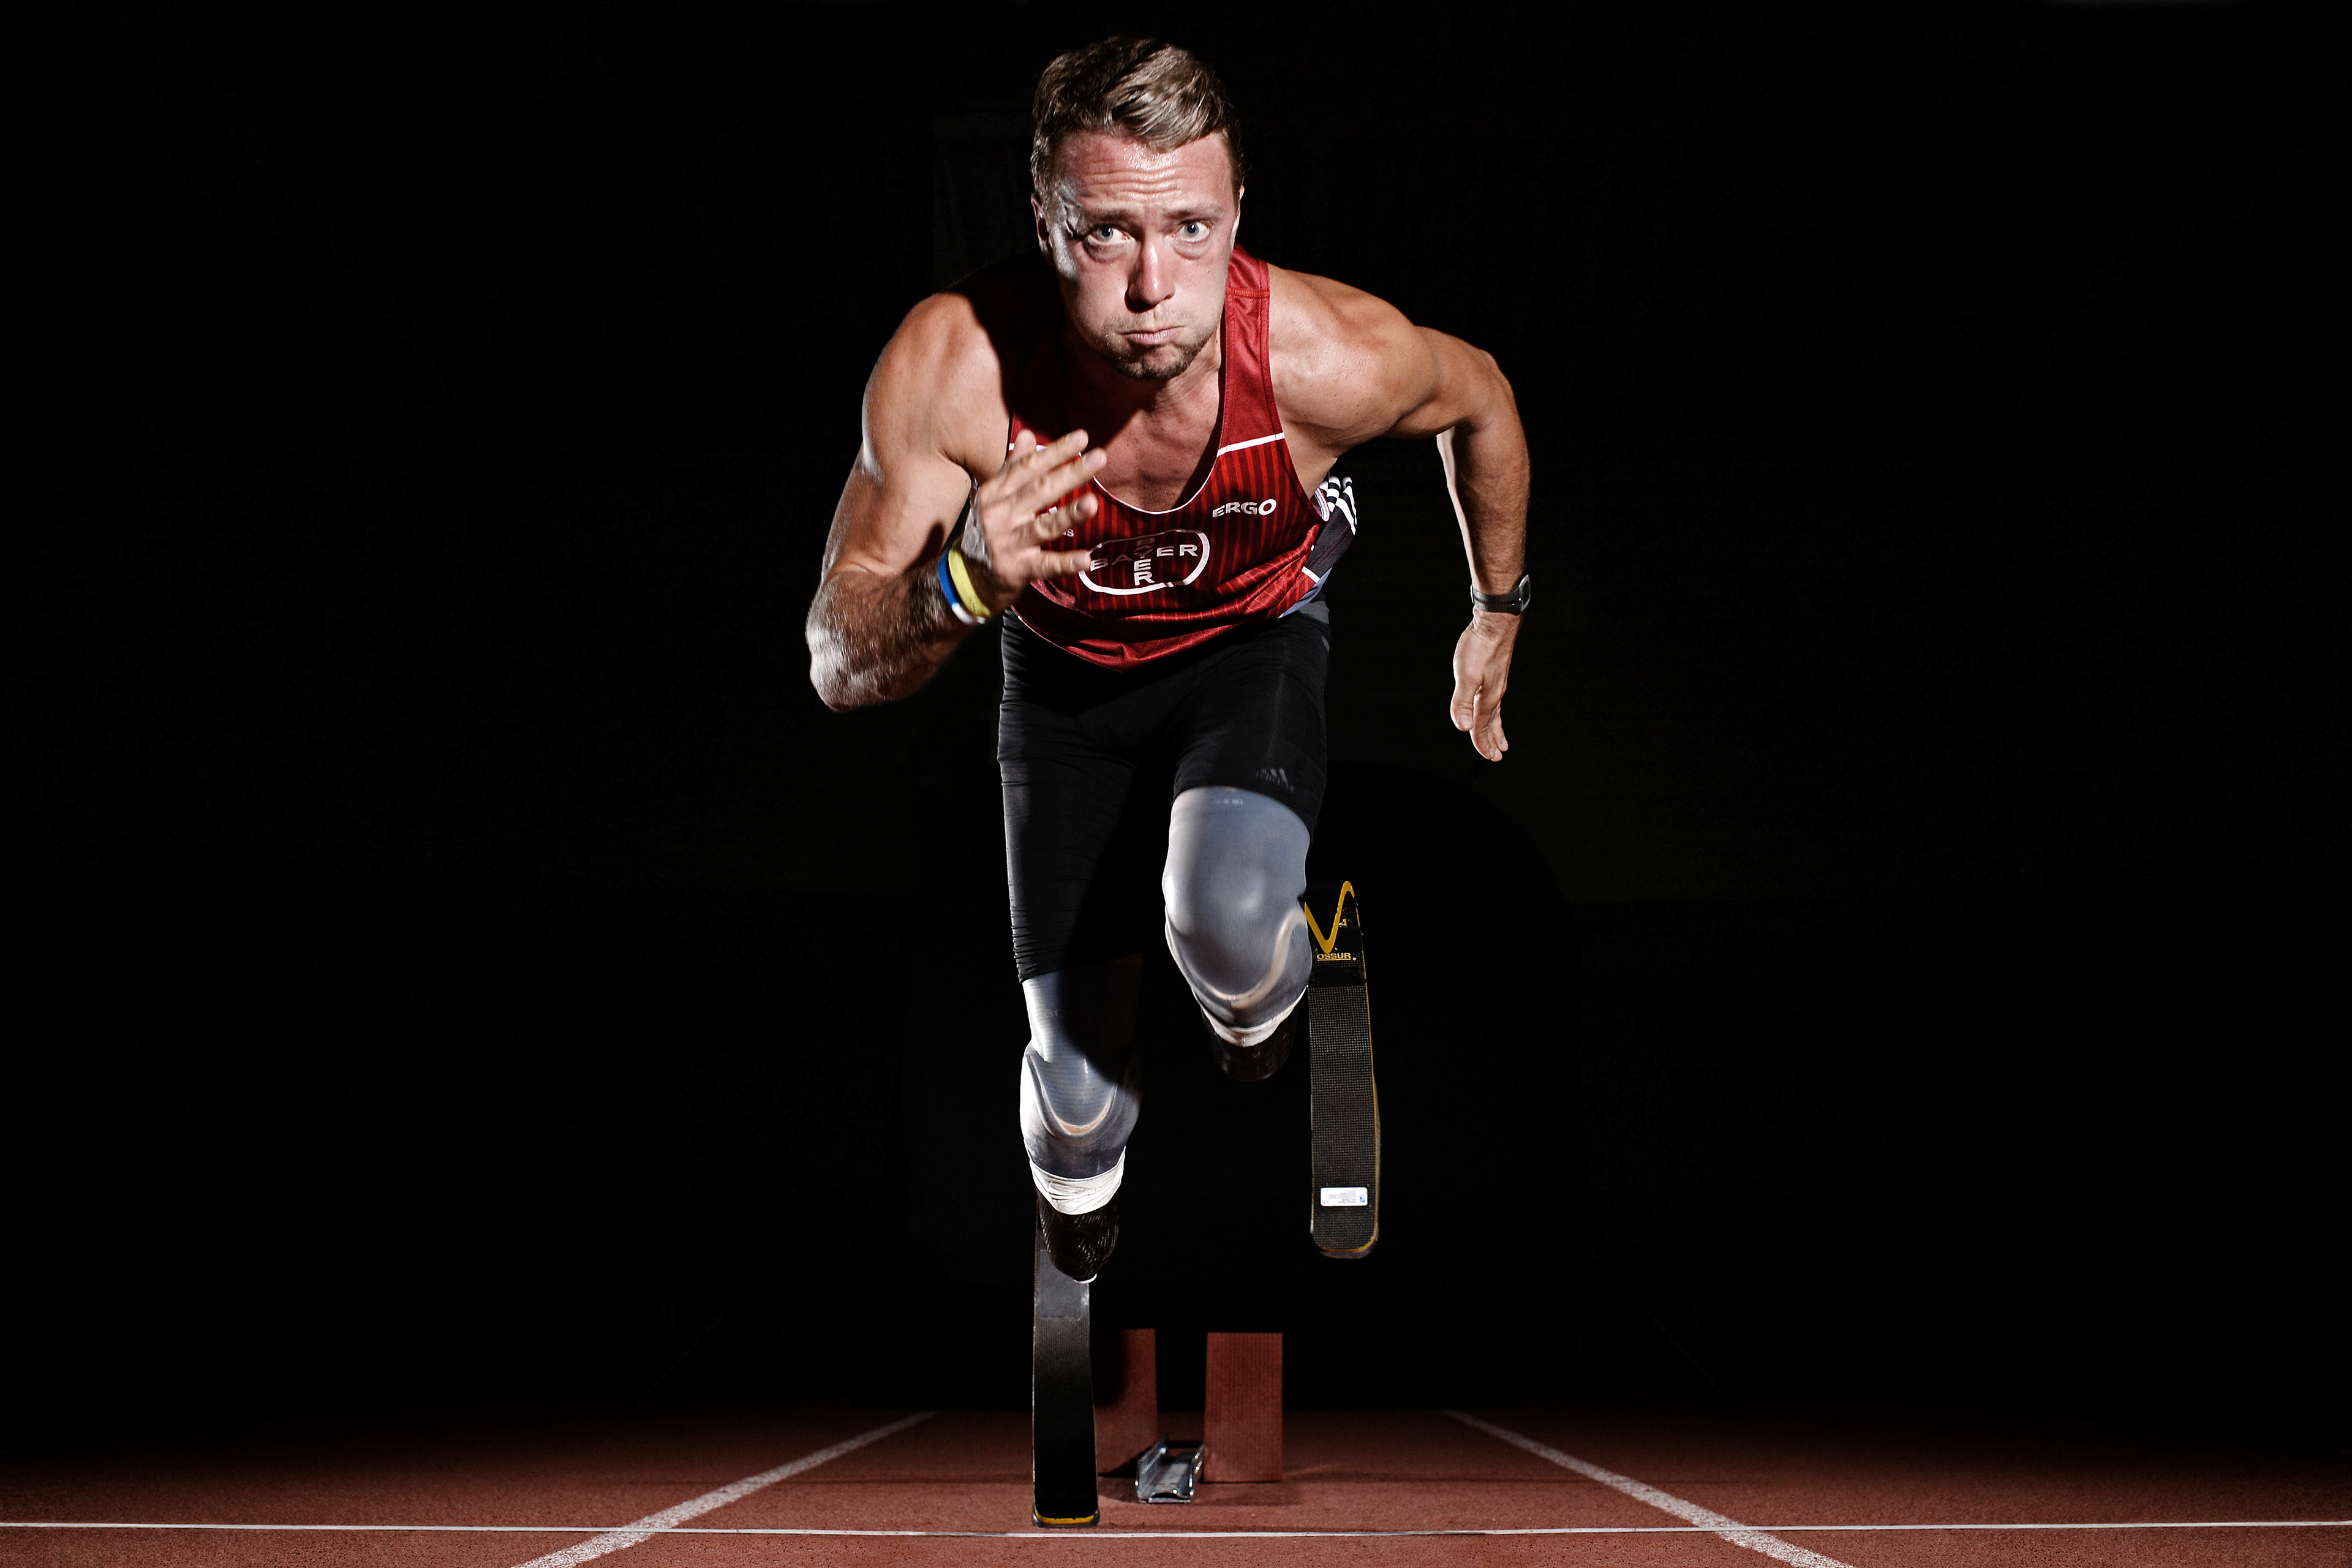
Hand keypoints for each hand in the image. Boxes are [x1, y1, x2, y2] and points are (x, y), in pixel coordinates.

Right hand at [956, 430, 1104, 611]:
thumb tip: (1029, 435)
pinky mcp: (1016, 570)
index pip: (1029, 467)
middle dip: (1070, 473)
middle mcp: (999, 514)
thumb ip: (1013, 467)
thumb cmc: (986, 531)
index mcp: (995, 493)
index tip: (1082, 437)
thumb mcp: (994, 497)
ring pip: (1043, 526)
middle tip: (1099, 458)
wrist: (965, 578)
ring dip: (1068, 515)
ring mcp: (1008, 543)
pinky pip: (1044, 565)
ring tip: (1093, 503)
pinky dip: (1065, 563)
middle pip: (1040, 490)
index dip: (1055, 452)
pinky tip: (1086, 560)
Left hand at [1450, 609, 1518, 760]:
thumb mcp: (1466, 676)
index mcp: (1488, 697)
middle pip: (1492, 722)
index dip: (1481, 742)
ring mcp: (1496, 683)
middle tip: (1497, 755)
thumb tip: (1463, 727)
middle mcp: (1495, 692)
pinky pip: (1495, 700)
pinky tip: (1492, 708)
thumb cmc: (1480, 647)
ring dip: (1496, 728)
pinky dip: (1494, 712)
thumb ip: (1462, 702)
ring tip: (1501, 739)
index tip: (1487, 756)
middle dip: (1492, 740)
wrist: (1495, 622)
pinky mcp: (1495, 673)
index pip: (1482, 725)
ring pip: (1495, 712)